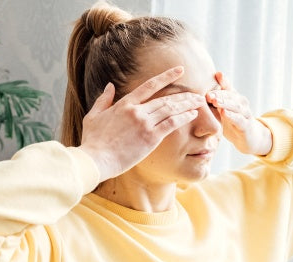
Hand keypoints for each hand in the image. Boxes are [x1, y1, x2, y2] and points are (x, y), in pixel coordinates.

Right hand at [78, 66, 204, 181]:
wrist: (96, 159)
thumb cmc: (93, 141)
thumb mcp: (93, 116)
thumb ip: (103, 100)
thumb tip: (109, 86)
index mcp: (125, 104)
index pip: (149, 86)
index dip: (166, 77)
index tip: (179, 70)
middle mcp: (137, 111)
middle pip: (165, 99)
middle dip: (183, 96)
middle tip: (197, 93)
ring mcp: (144, 123)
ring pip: (171, 109)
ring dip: (187, 105)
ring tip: (200, 102)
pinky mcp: (150, 138)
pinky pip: (171, 124)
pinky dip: (184, 118)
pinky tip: (193, 114)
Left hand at [206, 72, 272, 155]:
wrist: (249, 137)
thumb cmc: (233, 120)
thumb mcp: (224, 108)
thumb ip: (216, 97)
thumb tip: (205, 83)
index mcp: (235, 97)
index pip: (228, 87)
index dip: (221, 82)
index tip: (212, 78)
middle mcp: (241, 103)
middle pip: (231, 96)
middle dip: (219, 94)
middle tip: (208, 94)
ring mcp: (245, 114)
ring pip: (236, 106)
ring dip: (225, 103)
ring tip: (215, 101)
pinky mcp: (246, 126)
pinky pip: (239, 120)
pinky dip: (232, 116)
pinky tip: (224, 113)